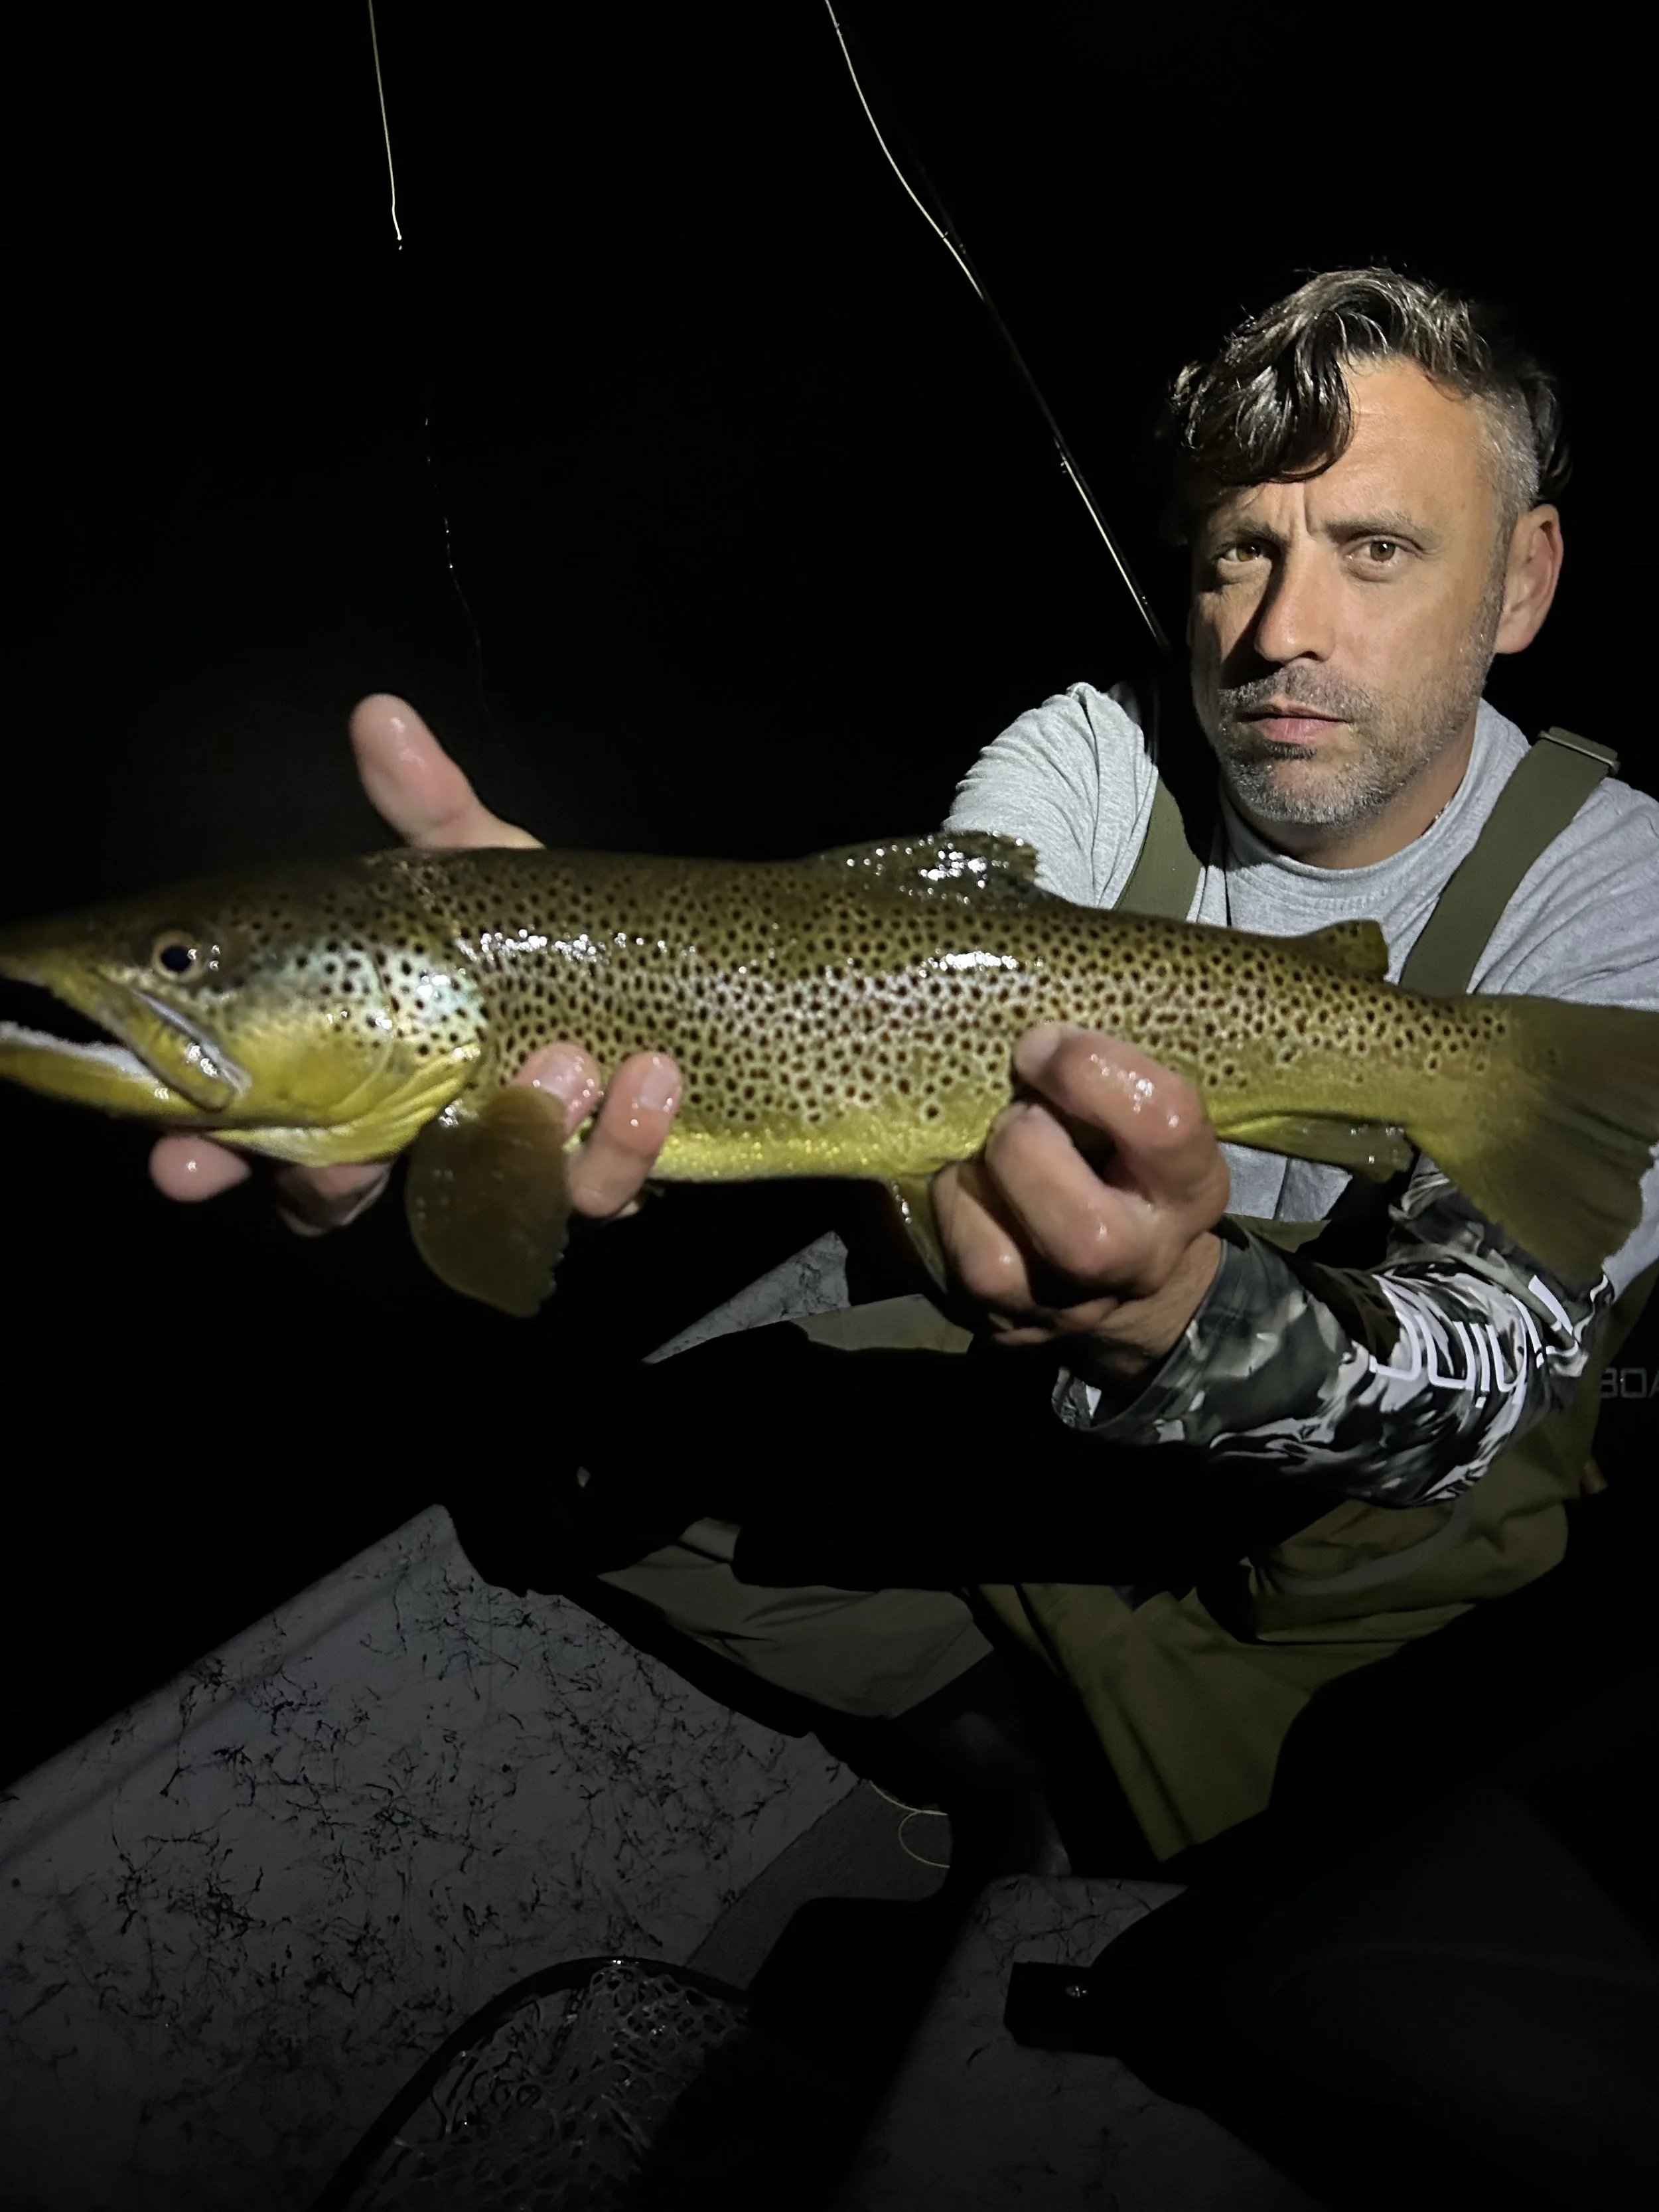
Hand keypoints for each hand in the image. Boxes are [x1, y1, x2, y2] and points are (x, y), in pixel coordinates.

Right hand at [149, 693, 681, 1229]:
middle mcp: (417, 1134)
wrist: (664, 967)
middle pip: (337, 1200)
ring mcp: (510, 1165)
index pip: (258, 1129)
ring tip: (566, 1063)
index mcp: (355, 1066)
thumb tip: (380, 711)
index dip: (211, 1155)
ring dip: (519, 1138)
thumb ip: (427, 806)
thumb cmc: (538, 924)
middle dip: (316, 1195)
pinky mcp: (600, 1178)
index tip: (184, 1160)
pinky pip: (601, 1192)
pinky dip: (625, 1139)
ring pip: (481, 1202)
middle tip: (327, 1177)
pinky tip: (651, 1076)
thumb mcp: (481, 862)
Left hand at [933, 1024, 1228, 1384]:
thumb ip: (1103, 1073)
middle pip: (1083, 1234)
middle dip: (1025, 1146)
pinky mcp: (1005, 1323)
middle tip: (1017, 1112)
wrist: (1129, 1272)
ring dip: (974, 1183)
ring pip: (997, 1262)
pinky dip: (950, 1209)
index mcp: (1189, 1188)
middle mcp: (1138, 1260)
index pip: (1163, 1125)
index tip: (1044, 1045)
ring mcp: (1067, 1306)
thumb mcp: (1141, 1112)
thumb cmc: (1125, 1156)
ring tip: (985, 1152)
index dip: (1089, 1072)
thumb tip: (1022, 1023)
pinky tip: (968, 1185)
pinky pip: (956, 1267)